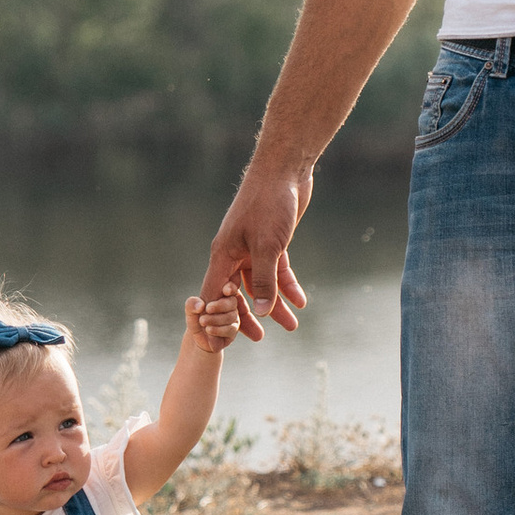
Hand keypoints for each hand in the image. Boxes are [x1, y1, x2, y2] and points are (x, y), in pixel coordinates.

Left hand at [185, 288, 244, 350]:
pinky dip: (218, 329)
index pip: (231, 288)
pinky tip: (208, 329)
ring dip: (215, 319)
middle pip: (232, 302)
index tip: (225, 291)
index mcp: (222, 297)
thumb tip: (200, 305)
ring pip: (231, 316)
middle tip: (207, 309)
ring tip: (202, 321)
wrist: (197, 339)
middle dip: (220, 305)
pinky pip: (230, 329)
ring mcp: (233, 319)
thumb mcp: (190, 312)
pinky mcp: (233, 332)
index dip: (231, 288)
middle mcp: (230, 307)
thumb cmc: (196, 321)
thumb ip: (191, 305)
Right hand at [202, 154, 311, 339]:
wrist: (285, 170)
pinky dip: (288, 285)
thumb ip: (265, 279)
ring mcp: (253, 247)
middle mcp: (235, 253)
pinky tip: (301, 301)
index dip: (216, 320)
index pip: (214, 295)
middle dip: (249, 316)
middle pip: (237, 293)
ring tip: (292, 325)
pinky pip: (277, 270)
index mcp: (224, 255)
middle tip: (261, 339)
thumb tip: (263, 312)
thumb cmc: (270, 203)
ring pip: (261, 284)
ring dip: (275, 303)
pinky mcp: (272, 242)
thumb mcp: (268, 245)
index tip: (220, 344)